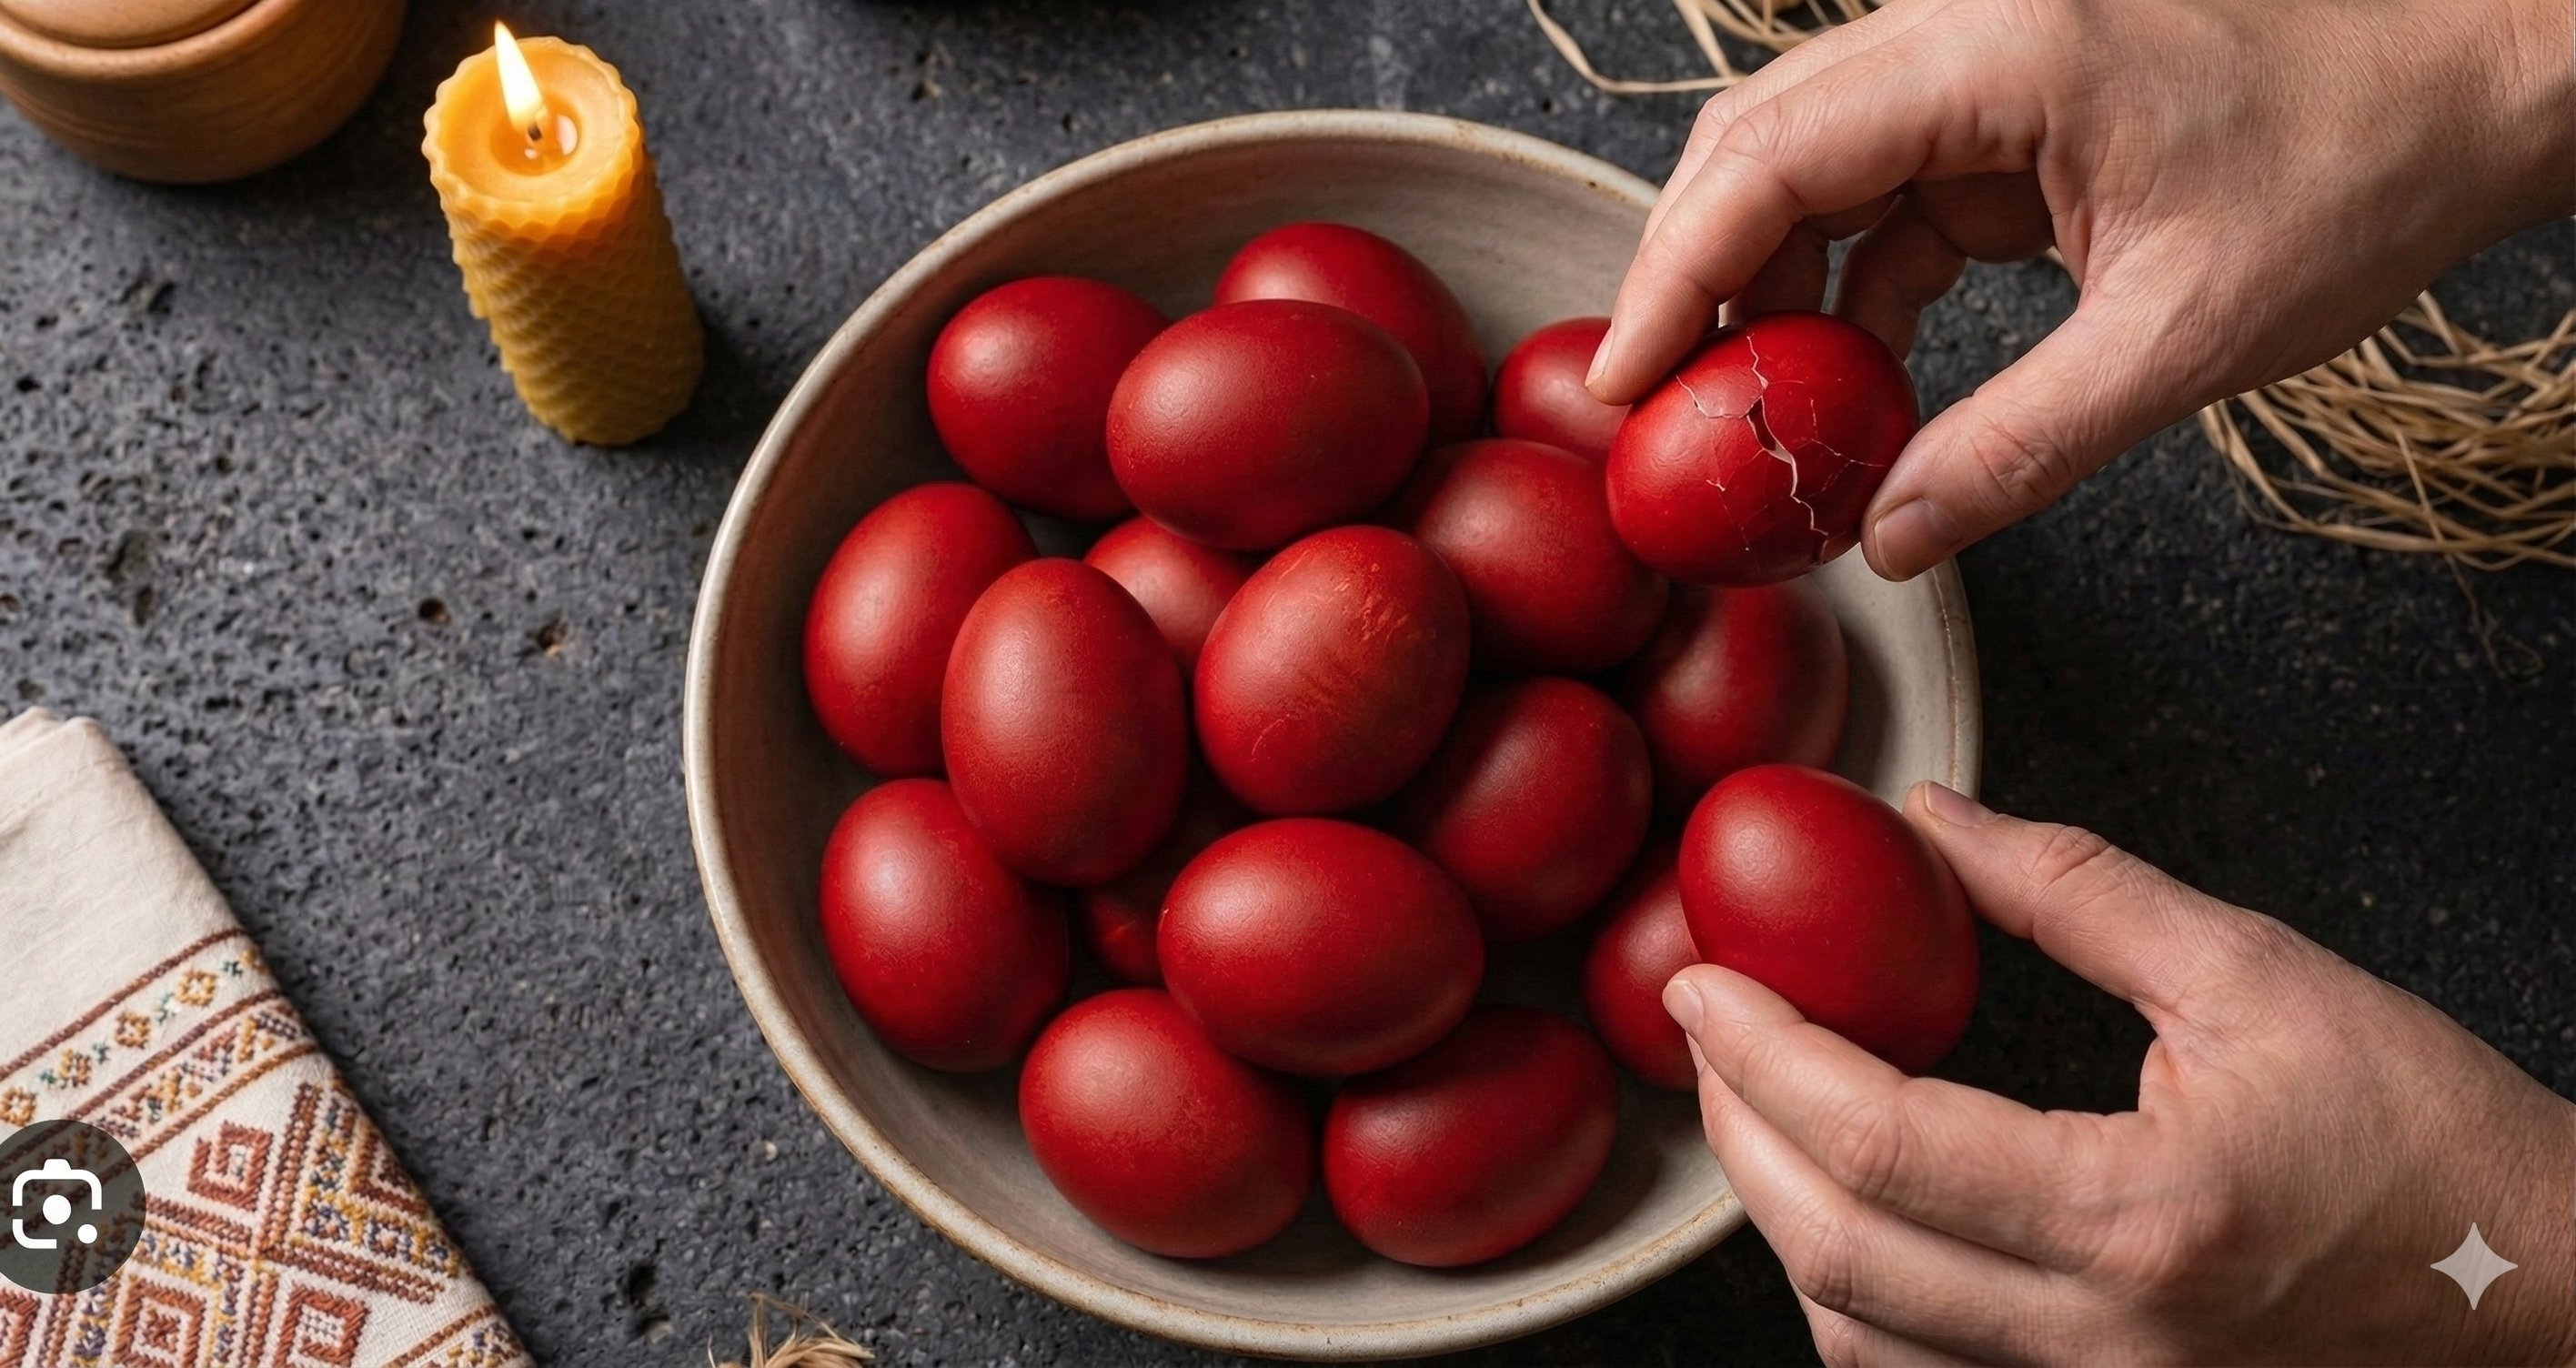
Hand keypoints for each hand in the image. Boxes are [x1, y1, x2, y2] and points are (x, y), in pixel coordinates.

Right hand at [1587, 0, 2575, 580]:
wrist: (2473, 75)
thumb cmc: (2362, 162)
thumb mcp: (2182, 334)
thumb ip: (2019, 445)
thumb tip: (1889, 539)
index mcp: (2001, 49)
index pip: (1769, 154)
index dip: (1674, 273)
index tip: (1621, 380)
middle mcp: (1966, 27)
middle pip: (1758, 142)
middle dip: (1697, 276)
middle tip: (1657, 408)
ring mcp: (1983, 61)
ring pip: (1809, 163)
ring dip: (1770, 284)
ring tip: (1756, 410)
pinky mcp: (2009, 105)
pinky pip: (1884, 189)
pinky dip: (1852, 283)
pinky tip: (1853, 377)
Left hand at [1664, 782, 2575, 1364]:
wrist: (2549, 1301)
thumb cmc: (2431, 1144)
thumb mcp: (2257, 977)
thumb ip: (2072, 892)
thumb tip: (1927, 821)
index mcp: (2138, 1218)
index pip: (1878, 1141)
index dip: (1761, 1053)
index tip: (1700, 981)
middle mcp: (2099, 1344)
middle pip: (1833, 1254)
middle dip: (1738, 1133)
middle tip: (1706, 1033)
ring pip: (1858, 1341)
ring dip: (1783, 1224)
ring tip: (1764, 1108)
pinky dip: (1858, 1296)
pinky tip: (1854, 1209)